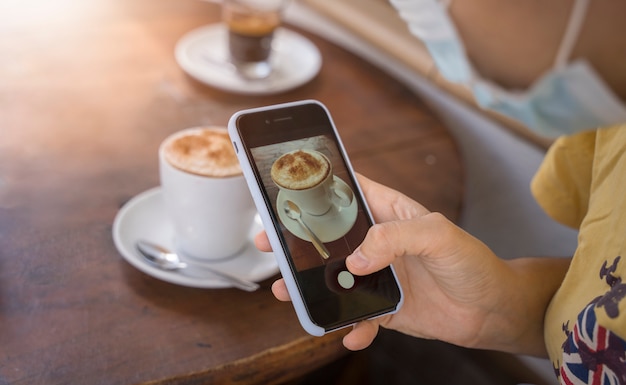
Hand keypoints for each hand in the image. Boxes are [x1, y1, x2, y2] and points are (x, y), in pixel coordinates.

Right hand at [256, 174, 566, 355]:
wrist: (491, 310)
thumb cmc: (472, 262)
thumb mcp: (438, 236)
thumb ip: (396, 238)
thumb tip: (356, 262)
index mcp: (389, 213)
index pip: (347, 192)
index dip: (317, 190)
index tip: (285, 192)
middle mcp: (378, 242)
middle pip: (328, 237)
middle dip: (297, 241)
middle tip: (270, 245)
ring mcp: (378, 275)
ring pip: (332, 278)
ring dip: (309, 286)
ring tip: (288, 293)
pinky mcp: (383, 306)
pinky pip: (357, 317)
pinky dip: (351, 327)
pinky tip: (352, 335)